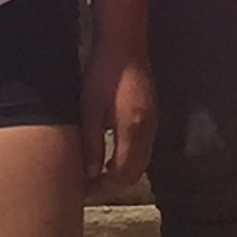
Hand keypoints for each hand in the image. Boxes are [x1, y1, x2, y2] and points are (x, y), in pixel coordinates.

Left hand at [82, 36, 155, 191]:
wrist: (124, 47)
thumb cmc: (103, 75)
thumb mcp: (90, 110)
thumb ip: (92, 144)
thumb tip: (90, 174)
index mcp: (132, 130)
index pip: (123, 174)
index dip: (103, 187)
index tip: (83, 190)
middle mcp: (148, 131)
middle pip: (135, 173)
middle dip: (112, 184)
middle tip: (87, 186)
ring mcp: (153, 124)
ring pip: (141, 163)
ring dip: (120, 173)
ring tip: (95, 174)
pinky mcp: (151, 116)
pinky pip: (143, 150)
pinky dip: (127, 160)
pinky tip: (109, 155)